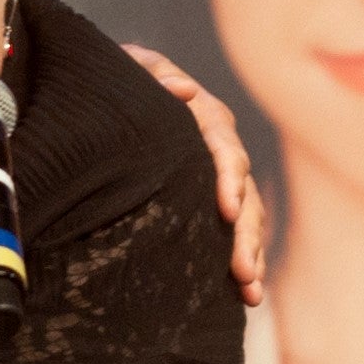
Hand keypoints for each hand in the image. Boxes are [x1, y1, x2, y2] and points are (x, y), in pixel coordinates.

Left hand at [123, 43, 268, 307]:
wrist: (113, 92)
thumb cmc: (119, 80)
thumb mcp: (130, 69)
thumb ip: (152, 74)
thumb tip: (184, 89)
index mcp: (202, 114)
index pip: (223, 147)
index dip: (229, 179)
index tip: (228, 210)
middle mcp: (218, 148)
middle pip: (243, 192)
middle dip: (246, 233)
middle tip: (242, 269)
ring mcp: (217, 177)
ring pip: (247, 217)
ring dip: (251, 253)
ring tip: (250, 290)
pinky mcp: (210, 202)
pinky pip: (236, 233)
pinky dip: (245, 261)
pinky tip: (248, 295)